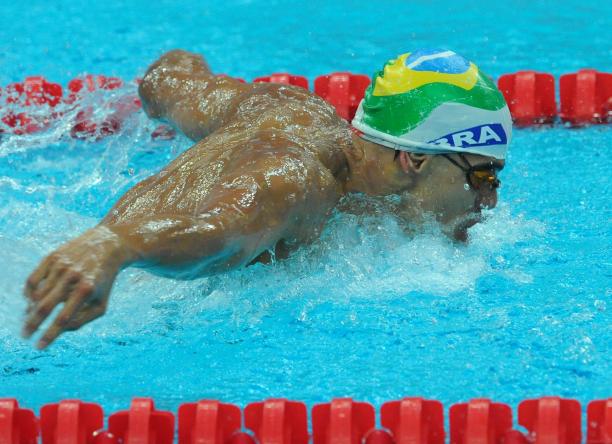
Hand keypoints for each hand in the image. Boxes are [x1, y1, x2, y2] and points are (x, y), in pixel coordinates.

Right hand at [22, 226, 128, 348]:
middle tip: (25, 336)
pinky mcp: (52, 257)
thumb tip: (59, 330)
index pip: (63, 318)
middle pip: (44, 307)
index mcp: (87, 290)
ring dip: (30, 310)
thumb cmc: (103, 281)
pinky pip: (33, 280)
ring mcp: (61, 265)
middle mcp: (72, 276)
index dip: (49, 335)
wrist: (108, 245)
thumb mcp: (101, 304)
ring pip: (36, 294)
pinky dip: (28, 294)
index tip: (38, 347)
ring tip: (30, 318)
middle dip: (31, 325)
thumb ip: (82, 320)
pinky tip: (30, 302)